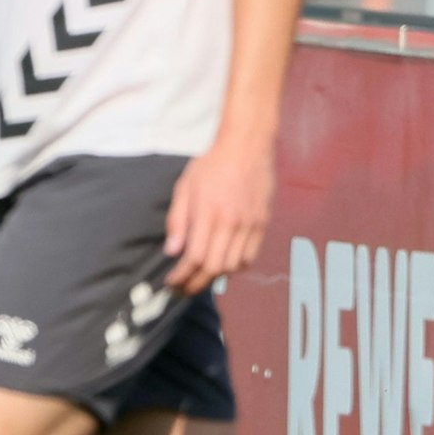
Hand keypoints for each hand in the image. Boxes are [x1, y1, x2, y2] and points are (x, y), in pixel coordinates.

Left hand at [163, 139, 274, 294]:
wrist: (247, 146)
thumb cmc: (211, 164)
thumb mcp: (184, 187)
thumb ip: (177, 221)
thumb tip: (172, 251)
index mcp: (208, 214)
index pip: (194, 258)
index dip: (181, 276)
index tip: (171, 282)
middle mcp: (231, 223)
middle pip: (214, 268)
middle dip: (196, 284)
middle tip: (183, 288)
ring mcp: (250, 224)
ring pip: (234, 266)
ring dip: (215, 277)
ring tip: (201, 278)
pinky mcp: (263, 223)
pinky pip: (250, 256)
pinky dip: (236, 267)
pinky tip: (224, 264)